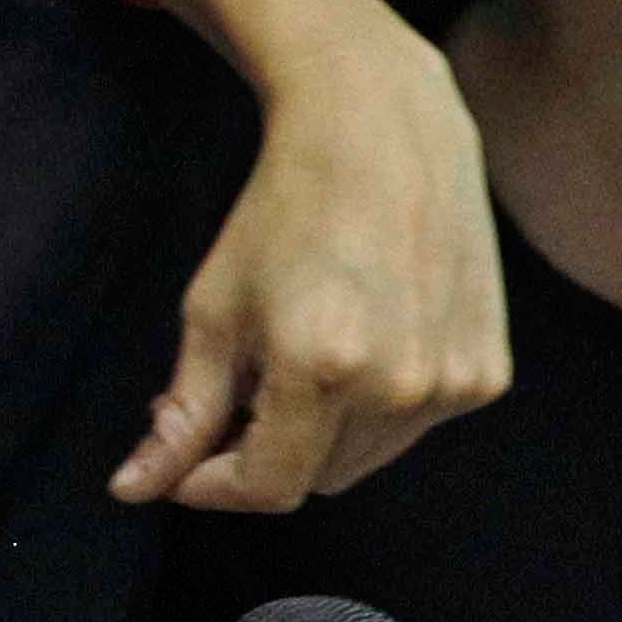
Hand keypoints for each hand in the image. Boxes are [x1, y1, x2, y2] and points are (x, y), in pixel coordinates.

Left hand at [114, 47, 508, 508]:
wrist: (381, 131)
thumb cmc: (282, 214)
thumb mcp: (214, 311)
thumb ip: (183, 413)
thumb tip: (133, 490)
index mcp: (323, 369)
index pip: (268, 488)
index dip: (214, 485)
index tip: (184, 463)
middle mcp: (400, 386)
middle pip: (313, 478)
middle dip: (264, 448)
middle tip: (239, 384)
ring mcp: (454, 382)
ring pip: (363, 460)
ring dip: (321, 431)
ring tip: (300, 351)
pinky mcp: (488, 372)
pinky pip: (411, 428)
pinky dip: (375, 407)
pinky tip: (359, 336)